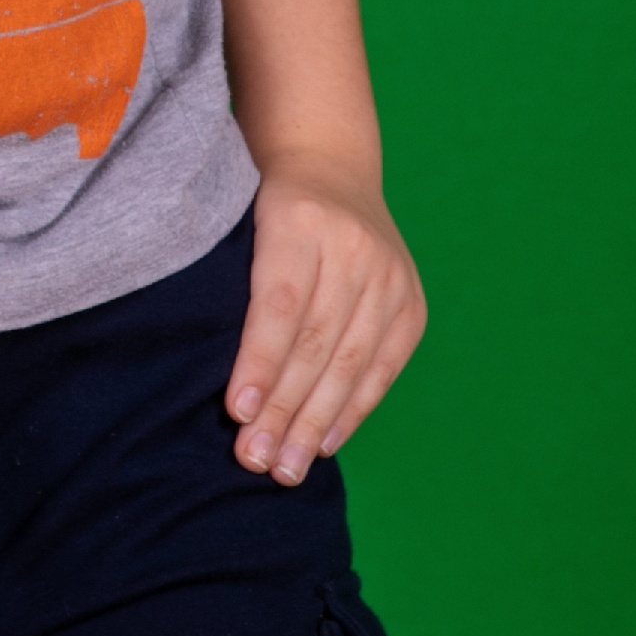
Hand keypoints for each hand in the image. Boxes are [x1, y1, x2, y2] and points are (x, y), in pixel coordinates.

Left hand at [225, 160, 424, 483]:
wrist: (332, 167)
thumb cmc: (265, 210)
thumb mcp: (242, 226)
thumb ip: (232, 290)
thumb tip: (223, 386)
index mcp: (300, 219)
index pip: (281, 304)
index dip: (260, 362)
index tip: (235, 412)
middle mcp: (353, 247)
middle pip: (316, 342)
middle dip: (283, 409)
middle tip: (254, 459)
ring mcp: (390, 276)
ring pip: (350, 362)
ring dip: (315, 423)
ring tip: (284, 469)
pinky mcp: (411, 303)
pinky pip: (382, 368)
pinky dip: (352, 410)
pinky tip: (323, 443)